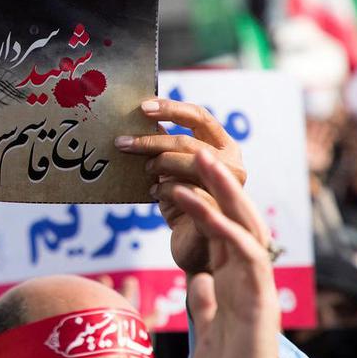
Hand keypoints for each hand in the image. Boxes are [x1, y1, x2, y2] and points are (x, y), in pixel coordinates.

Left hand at [116, 98, 246, 273]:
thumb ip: (165, 146)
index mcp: (225, 147)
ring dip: (159, 165)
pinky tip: (154, 192)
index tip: (143, 107)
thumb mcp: (173, 170)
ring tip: (146, 173)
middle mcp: (233, 165)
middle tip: (123, 143)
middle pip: (188, 142)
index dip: (171, 109)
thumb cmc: (184, 204)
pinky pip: (184, 191)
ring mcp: (229, 188)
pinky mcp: (218, 210)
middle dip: (152, 141)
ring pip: (188, 163)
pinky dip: (164, 189)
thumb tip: (140, 117)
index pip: (199, 116)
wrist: (196, 249)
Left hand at [173, 151, 326, 357]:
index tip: (182, 172)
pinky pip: (244, 251)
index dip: (207, 197)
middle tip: (196, 145)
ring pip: (247, 223)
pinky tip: (198, 203)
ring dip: (224, 188)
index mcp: (235, 279)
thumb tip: (199, 278)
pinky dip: (221, 223)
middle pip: (239, 215)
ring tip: (200, 157)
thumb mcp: (209, 326)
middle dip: (220, 180)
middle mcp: (249, 276)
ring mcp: (257, 285)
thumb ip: (207, 300)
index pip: (223, 226)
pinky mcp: (260, 299)